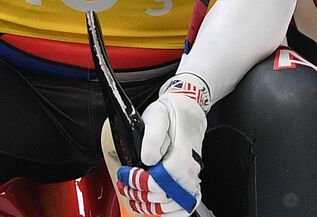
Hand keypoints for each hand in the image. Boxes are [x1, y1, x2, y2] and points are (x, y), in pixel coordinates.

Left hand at [116, 73, 208, 214]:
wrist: (188, 110)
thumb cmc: (172, 113)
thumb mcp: (157, 116)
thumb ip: (152, 138)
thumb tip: (148, 159)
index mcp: (181, 155)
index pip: (162, 181)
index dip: (141, 182)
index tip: (127, 175)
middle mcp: (189, 169)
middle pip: (165, 196)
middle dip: (140, 194)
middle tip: (126, 185)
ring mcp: (191, 177)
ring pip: (174, 205)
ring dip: (149, 205)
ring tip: (134, 195)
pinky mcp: (189, 181)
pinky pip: (183, 206)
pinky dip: (167, 211)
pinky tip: (152, 205)